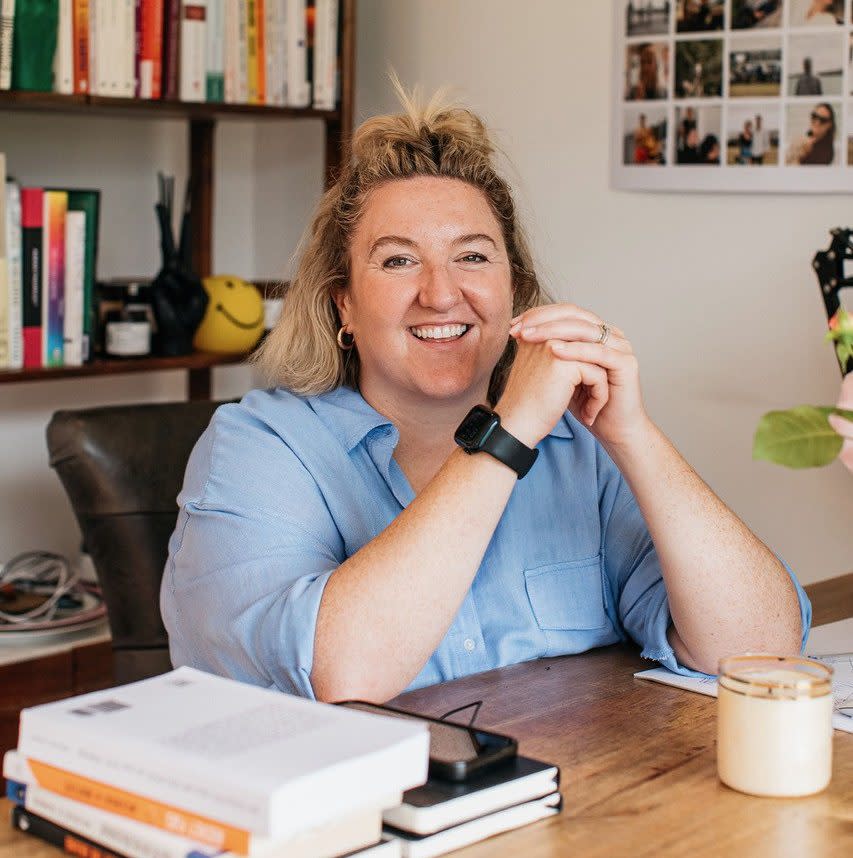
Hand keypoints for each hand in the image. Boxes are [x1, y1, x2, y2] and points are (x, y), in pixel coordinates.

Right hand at [495, 337, 608, 449]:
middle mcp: (545, 335)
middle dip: (596, 374)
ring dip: (599, 388)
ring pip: (597, 361)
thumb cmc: (527, 404)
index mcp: (535, 332)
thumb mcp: (542, 371)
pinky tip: (588, 415)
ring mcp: (555, 347)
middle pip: (589, 347)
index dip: (586, 366)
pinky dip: (598, 397)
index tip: (583, 392)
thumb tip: (586, 354)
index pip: (576, 339)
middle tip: (595, 397)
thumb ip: (559, 355)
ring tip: (591, 408)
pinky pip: (598, 375)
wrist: (516, 425)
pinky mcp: (567, 365)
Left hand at [508, 304, 649, 448]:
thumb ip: (546, 349)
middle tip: (519, 328)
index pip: (566, 312)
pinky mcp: (627, 363)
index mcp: (596, 332)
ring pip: (585, 330)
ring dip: (554, 331)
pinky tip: (554, 350)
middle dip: (543, 320)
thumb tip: (518, 332)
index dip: (539, 315)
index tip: (513, 324)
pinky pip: (599, 352)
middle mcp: (611, 334)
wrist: (609, 429)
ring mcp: (621, 347)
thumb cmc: (584, 403)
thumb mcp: (559, 372)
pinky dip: (575, 350)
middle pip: (575, 315)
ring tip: (530, 336)